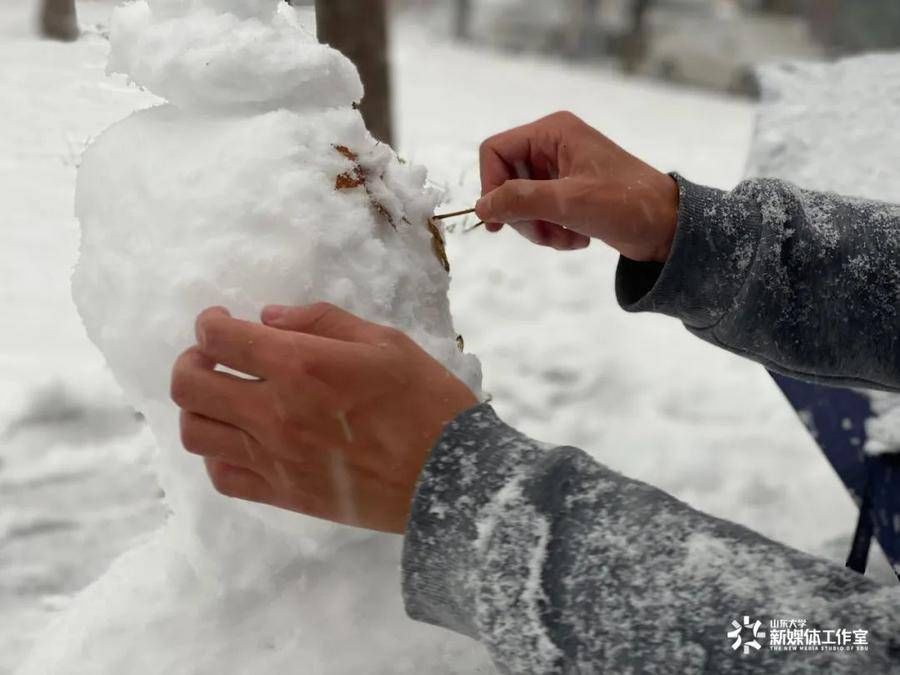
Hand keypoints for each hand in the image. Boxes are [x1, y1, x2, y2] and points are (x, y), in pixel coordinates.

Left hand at [170, 304, 477, 533]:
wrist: (448, 477)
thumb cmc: (425, 400)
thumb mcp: (385, 342)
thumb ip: (322, 321)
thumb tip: (267, 318)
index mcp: (301, 366)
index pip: (219, 339)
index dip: (210, 324)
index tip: (221, 322)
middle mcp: (275, 412)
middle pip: (189, 385)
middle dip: (192, 360)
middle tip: (215, 357)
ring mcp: (275, 458)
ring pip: (195, 432)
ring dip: (201, 407)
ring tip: (226, 398)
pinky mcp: (284, 494)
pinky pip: (222, 476)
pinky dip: (219, 453)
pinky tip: (241, 440)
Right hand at [476, 111, 678, 262]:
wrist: (670, 227)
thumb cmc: (626, 204)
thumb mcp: (569, 202)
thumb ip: (520, 200)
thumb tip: (481, 207)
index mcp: (553, 132)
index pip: (496, 151)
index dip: (491, 186)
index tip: (498, 221)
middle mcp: (554, 146)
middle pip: (507, 181)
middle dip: (523, 215)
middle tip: (544, 235)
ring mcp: (561, 171)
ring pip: (522, 203)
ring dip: (539, 229)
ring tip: (567, 239)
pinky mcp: (569, 194)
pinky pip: (540, 214)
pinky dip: (553, 232)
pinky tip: (577, 239)